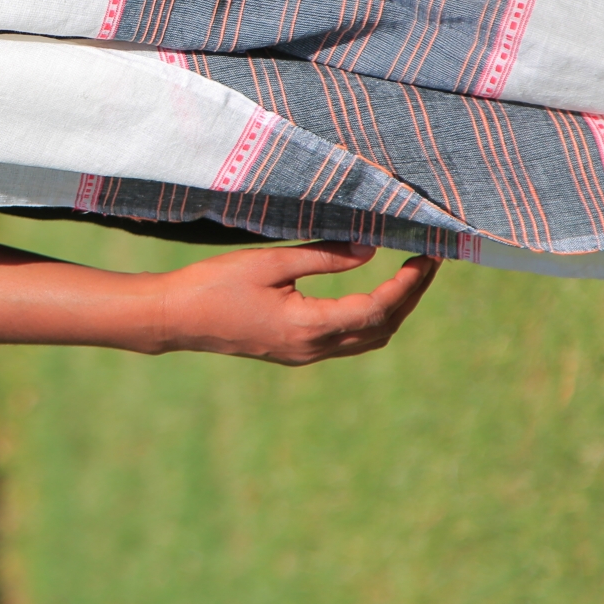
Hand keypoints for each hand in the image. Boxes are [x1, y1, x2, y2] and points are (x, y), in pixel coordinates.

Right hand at [151, 241, 440, 364]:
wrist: (176, 319)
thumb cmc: (215, 284)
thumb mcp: (269, 261)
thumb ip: (322, 255)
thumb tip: (369, 249)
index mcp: (308, 326)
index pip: (376, 308)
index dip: (407, 284)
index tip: (425, 256)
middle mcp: (312, 348)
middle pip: (381, 328)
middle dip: (410, 296)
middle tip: (428, 262)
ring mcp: (304, 354)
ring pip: (368, 339)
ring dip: (394, 310)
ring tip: (408, 276)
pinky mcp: (295, 351)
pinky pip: (348, 340)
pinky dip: (371, 318)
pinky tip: (372, 294)